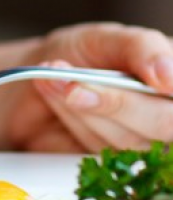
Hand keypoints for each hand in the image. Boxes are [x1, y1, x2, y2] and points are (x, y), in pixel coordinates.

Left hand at [9, 22, 172, 152]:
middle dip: (113, 101)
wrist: (40, 75)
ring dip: (82, 108)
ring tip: (56, 79)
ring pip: (127, 139)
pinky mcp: (114, 161)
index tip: (156, 80)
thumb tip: (167, 74)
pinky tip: (57, 96)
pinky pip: (100, 151)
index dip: (170, 87)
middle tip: (73, 83)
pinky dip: (73, 120)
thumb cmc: (79, 54)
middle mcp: (165, 113)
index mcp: (172, 79)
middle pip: (163, 123)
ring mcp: (142, 141)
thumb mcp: (107, 37)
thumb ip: (141, 48)